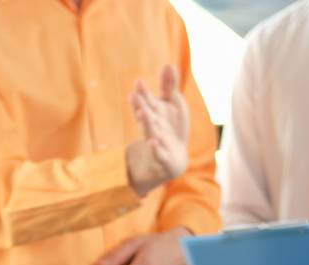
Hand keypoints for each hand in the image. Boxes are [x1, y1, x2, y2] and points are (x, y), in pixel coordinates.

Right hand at [125, 64, 189, 196]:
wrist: (175, 157)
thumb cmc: (172, 127)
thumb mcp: (173, 104)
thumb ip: (169, 86)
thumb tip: (168, 63)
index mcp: (153, 112)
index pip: (146, 101)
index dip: (142, 92)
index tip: (139, 82)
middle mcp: (152, 126)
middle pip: (145, 114)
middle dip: (139, 105)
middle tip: (134, 95)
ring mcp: (156, 141)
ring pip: (149, 132)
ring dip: (146, 123)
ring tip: (142, 113)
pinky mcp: (162, 157)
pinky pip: (158, 153)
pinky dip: (155, 149)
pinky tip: (153, 143)